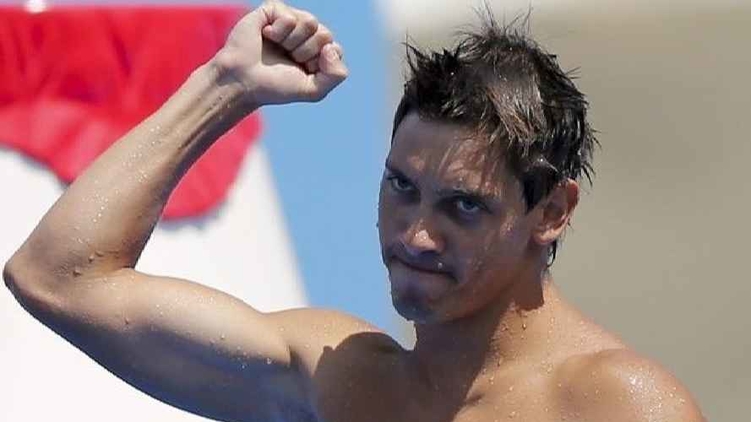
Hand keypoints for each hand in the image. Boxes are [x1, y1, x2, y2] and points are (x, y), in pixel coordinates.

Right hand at [214, 1, 347, 106]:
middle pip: (325, 34)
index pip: (335, 49)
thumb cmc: (275, 86)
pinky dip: (278, 32)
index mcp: (317, 50)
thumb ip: (336, 75)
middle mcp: (306, 33)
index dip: (318, 64)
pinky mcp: (273, 10)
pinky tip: (265, 36)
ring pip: (311, 22)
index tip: (300, 71)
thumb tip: (331, 46)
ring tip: (277, 47)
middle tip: (287, 58)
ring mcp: (290, 20)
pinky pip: (290, 17)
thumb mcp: (313, 90)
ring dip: (292, 42)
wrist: (243, 81)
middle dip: (305, 52)